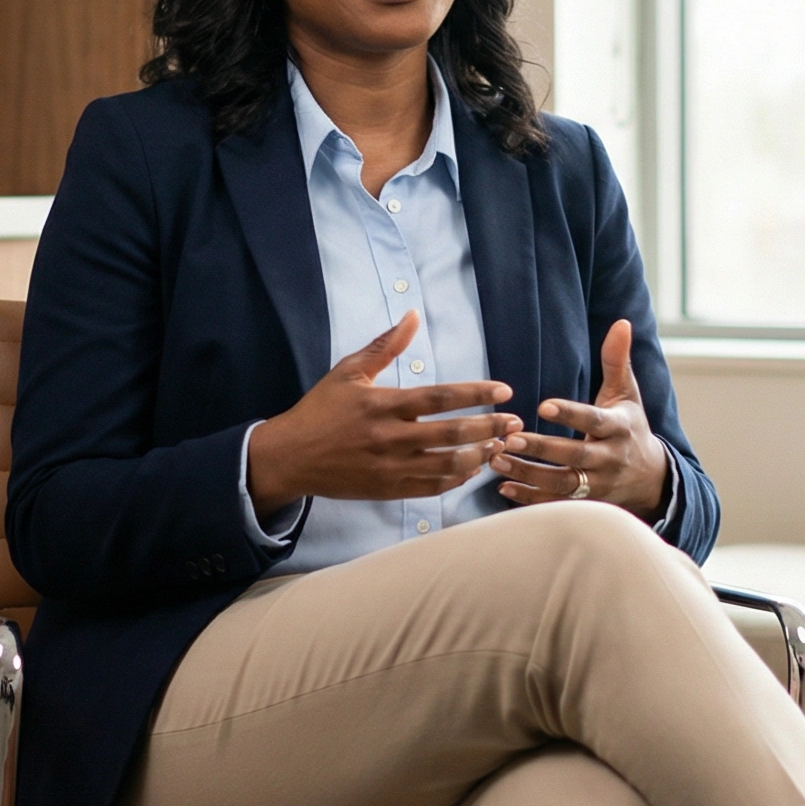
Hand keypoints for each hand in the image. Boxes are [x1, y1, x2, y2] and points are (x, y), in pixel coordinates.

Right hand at [246, 311, 517, 515]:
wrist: (290, 457)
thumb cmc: (320, 410)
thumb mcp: (348, 371)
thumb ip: (384, 345)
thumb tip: (412, 315)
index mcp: (383, 404)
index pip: (439, 397)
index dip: (475, 393)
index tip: (504, 391)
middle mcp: (391, 437)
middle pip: (451, 434)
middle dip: (489, 427)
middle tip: (514, 423)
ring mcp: (391, 467)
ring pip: (447, 466)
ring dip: (478, 456)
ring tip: (499, 446)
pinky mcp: (388, 490)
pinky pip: (431, 487)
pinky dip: (455, 480)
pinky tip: (471, 468)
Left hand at [489, 319, 670, 518]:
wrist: (651, 478)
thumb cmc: (631, 427)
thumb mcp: (627, 393)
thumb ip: (617, 360)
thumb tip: (622, 323)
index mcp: (619, 429)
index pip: (594, 421)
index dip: (570, 414)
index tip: (543, 405)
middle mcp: (610, 460)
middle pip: (575, 457)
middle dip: (542, 449)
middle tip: (509, 437)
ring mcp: (598, 485)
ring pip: (562, 484)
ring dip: (528, 474)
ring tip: (497, 460)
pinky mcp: (586, 503)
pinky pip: (556, 505)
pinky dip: (529, 499)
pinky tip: (503, 487)